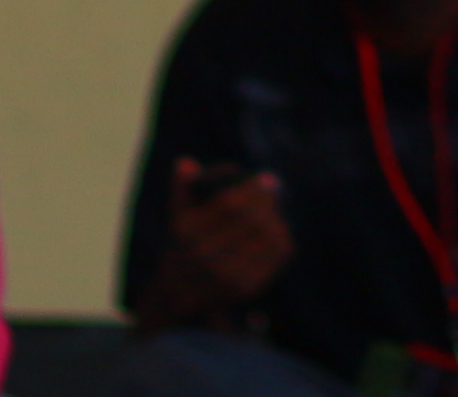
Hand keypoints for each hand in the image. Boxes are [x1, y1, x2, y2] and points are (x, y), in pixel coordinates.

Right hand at [171, 162, 293, 304]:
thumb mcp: (177, 216)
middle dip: (266, 200)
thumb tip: (186, 162)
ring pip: (268, 237)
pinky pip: (276, 256)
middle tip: (273, 185)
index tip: (264, 177)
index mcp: (189, 234)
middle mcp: (207, 257)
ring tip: (273, 208)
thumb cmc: (183, 245)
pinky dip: (281, 237)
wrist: (180, 295)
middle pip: (251, 220)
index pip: (228, 204)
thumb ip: (182, 187)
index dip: (251, 188)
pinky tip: (277, 228)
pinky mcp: (248, 288)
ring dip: (275, 217)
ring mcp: (229, 276)